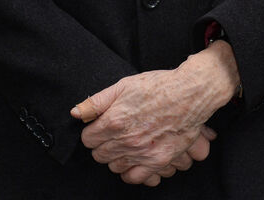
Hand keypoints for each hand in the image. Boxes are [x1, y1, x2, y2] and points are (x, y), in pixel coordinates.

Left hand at [71, 40, 239, 185]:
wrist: (188, 94)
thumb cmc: (156, 86)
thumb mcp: (123, 85)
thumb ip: (97, 101)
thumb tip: (75, 113)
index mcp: (114, 121)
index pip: (88, 139)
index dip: (92, 131)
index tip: (99, 126)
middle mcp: (126, 140)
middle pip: (99, 155)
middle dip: (102, 144)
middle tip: (112, 134)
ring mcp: (142, 153)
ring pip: (114, 167)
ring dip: (116, 157)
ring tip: (124, 144)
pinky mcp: (157, 161)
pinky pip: (134, 177)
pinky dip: (130, 171)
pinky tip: (133, 159)